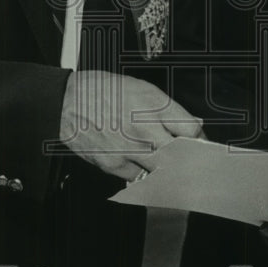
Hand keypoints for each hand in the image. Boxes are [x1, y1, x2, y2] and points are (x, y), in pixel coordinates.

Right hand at [59, 70, 202, 180]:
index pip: (192, 130)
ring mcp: (129, 148)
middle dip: (189, 160)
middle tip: (192, 163)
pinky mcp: (114, 164)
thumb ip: (168, 109)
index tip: (200, 145)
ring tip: (166, 166)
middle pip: (181, 155)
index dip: (200, 140)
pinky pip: (139, 178)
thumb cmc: (102, 91)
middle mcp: (144, 127)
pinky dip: (143, 175)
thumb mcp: (141, 88)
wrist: (66, 102)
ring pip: (162, 171)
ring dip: (168, 171)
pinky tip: (141, 166)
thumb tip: (191, 126)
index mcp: (154, 104)